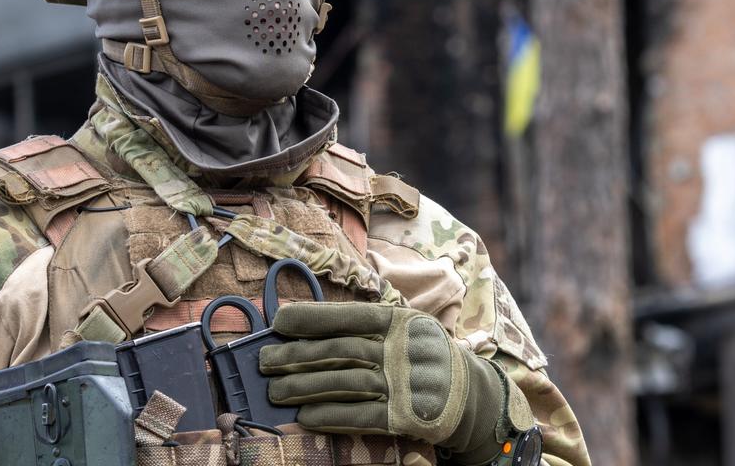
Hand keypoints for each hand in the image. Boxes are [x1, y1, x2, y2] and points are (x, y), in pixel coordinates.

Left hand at [259, 302, 532, 463]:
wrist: (469, 395)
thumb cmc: (421, 357)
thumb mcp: (403, 332)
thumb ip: (365, 329)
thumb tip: (306, 328)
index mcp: (403, 322)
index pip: (353, 316)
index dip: (315, 317)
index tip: (279, 322)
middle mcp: (405, 350)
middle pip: (343, 350)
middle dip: (299, 356)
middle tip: (265, 362)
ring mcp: (408, 384)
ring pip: (348, 383)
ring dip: (307, 387)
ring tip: (276, 392)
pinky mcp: (408, 417)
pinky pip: (363, 416)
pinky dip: (332, 416)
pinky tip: (306, 416)